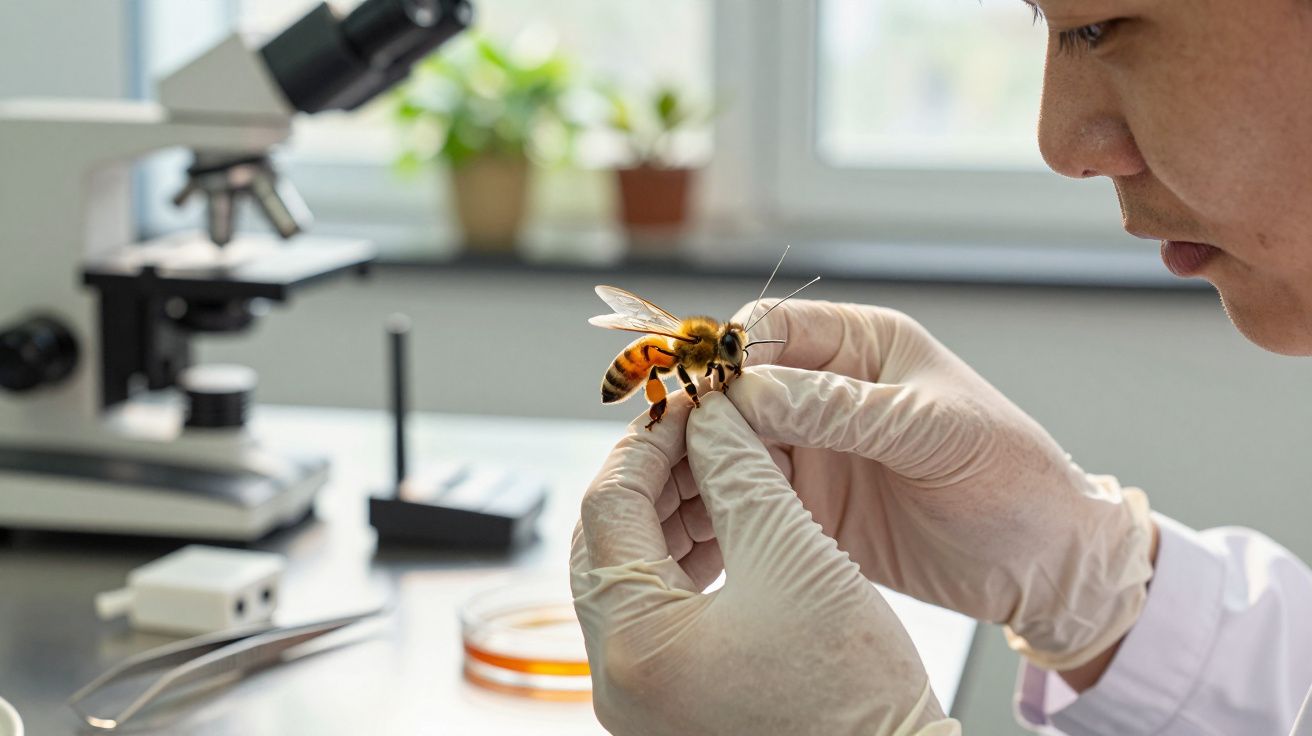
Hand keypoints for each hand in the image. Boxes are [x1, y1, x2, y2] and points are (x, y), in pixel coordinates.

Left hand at [571, 393, 960, 734]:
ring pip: (632, 576)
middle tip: (699, 431)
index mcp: (634, 642)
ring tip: (720, 470)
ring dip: (669, 515)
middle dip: (654, 476)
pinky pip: (657, 612)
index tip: (687, 404)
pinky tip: (726, 527)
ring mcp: (641, 697)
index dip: (649, 442)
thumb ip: (739, 471)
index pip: (608, 507)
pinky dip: (685, 561)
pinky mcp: (671, 703)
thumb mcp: (794, 555)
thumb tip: (710, 417)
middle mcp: (618, 678)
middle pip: (609, 543)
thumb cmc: (855, 697)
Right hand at [657, 299, 1155, 670]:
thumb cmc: (1013, 480)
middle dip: (696, 419)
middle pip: (732, 389)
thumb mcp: (935, 433)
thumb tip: (749, 391)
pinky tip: (694, 537)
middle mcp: (825, 391)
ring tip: (667, 505)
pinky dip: (713, 513)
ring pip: (725, 446)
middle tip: (664, 459)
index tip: (700, 398)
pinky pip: (741, 497)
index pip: (768, 328)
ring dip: (694, 470)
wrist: (1044, 567)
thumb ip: (843, 408)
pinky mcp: (803, 505)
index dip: (726, 356)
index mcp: (861, 346)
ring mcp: (810, 449)